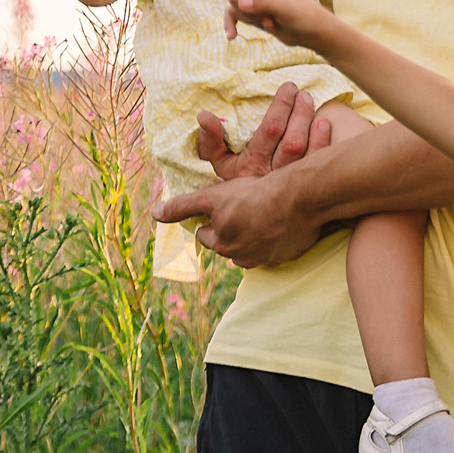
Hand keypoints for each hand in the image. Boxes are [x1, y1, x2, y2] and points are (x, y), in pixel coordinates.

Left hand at [149, 172, 325, 268]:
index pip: (206, 234)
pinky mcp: (288, 255)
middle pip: (229, 244)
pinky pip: (277, 250)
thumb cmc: (253, 193)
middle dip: (232, 230)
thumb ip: (182, 207)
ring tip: (263, 215)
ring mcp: (266, 258)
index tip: (223, 206)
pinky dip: (276, 240)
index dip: (212, 218)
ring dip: (254, 237)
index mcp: (221, 243)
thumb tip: (155, 214)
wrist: (298, 198)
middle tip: (244, 208)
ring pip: (252, 249)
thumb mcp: (212, 197)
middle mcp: (241, 257)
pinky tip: (281, 223)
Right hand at [189, 89, 328, 182]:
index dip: (281, 108)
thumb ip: (210, 137)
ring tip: (310, 102)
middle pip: (292, 142)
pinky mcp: (304, 185)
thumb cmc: (228, 173)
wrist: (240, 206)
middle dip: (300, 114)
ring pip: (306, 153)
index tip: (288, 87)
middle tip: (303, 93)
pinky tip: (324, 124)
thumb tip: (204, 116)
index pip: (269, 132)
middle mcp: (272, 176)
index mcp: (250, 166)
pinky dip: (322, 144)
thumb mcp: (214, 157)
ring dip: (311, 125)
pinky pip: (316, 164)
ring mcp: (290, 182)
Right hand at [211, 0, 334, 48]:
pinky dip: (231, 26)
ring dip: (252, 20)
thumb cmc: (304, 15)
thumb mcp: (287, 7)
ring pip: (234, 8)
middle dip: (251, 10)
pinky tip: (232, 37)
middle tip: (274, 16)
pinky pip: (231, 16)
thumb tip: (240, 3)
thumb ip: (263, 3)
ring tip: (273, 21)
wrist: (309, 32)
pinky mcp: (249, 11)